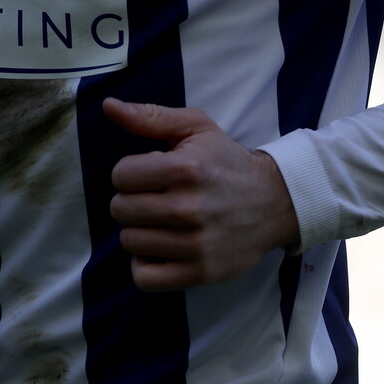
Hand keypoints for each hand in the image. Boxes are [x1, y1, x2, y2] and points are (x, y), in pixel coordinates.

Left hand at [103, 98, 299, 290]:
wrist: (274, 202)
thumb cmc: (226, 162)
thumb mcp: (195, 128)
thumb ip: (150, 117)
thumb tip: (109, 105)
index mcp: (186, 169)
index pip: (120, 176)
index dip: (130, 172)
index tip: (149, 174)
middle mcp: (189, 208)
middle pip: (121, 210)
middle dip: (132, 200)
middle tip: (154, 198)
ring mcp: (195, 244)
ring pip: (130, 242)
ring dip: (139, 230)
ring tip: (160, 221)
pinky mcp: (201, 273)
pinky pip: (145, 278)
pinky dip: (145, 265)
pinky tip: (159, 249)